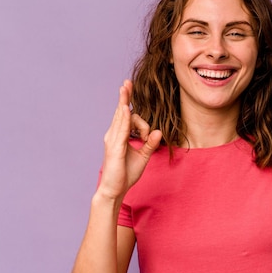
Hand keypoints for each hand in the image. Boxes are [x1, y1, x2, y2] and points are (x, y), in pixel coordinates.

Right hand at [97, 80, 161, 200]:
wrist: (114, 190)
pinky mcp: (115, 148)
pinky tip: (126, 109)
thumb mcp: (143, 157)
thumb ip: (150, 144)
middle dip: (124, 96)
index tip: (128, 87)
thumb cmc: (126, 174)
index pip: (125, 117)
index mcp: (119, 137)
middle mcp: (113, 136)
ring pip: (122, 118)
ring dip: (125, 103)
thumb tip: (159, 132)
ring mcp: (112, 141)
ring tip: (126, 87)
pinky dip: (124, 119)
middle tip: (127, 82)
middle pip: (122, 113)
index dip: (127, 103)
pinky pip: (121, 130)